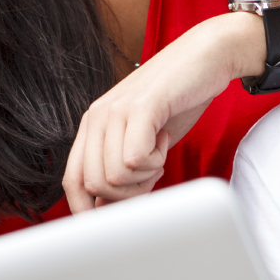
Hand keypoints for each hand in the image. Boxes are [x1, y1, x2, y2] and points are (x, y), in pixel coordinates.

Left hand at [63, 13, 262, 211]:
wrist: (206, 57)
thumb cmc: (178, 100)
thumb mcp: (144, 140)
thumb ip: (124, 170)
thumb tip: (109, 210)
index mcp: (92, 126)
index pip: (73, 180)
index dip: (86, 209)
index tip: (111, 222)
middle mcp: (96, 117)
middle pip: (95, 185)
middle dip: (128, 194)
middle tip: (152, 171)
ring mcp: (115, 110)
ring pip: (114, 177)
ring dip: (145, 176)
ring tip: (158, 150)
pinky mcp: (140, 107)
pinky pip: (136, 160)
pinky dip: (156, 161)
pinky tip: (164, 139)